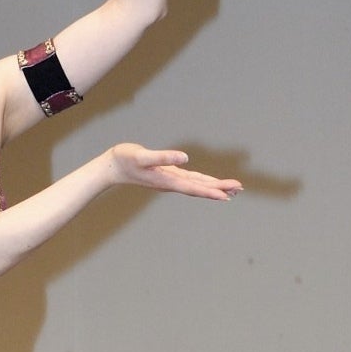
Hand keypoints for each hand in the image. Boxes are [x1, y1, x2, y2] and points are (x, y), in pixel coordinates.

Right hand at [105, 145, 242, 200]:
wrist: (111, 167)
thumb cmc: (124, 160)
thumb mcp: (142, 156)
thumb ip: (163, 157)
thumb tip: (184, 158)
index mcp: (167, 180)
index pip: (193, 187)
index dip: (210, 191)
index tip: (226, 195)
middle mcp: (171, 183)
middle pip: (199, 188)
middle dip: (219, 189)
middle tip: (239, 189)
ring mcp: (170, 180)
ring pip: (196, 185)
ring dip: (213, 187)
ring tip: (232, 189)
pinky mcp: (168, 174)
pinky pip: (190, 180)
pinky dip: (202, 182)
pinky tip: (210, 183)